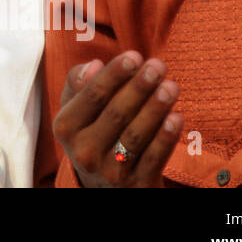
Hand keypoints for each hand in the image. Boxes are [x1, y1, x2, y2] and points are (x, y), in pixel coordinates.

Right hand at [52, 51, 181, 187]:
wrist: (103, 184)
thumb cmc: (91, 131)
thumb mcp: (75, 109)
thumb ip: (78, 82)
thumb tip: (94, 65)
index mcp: (65, 127)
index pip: (92, 95)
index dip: (114, 74)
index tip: (134, 55)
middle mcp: (83, 151)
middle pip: (116, 113)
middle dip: (139, 87)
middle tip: (158, 65)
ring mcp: (109, 171)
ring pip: (136, 135)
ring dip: (156, 108)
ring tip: (171, 86)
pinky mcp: (135, 185)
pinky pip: (154, 158)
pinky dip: (166, 137)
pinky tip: (176, 117)